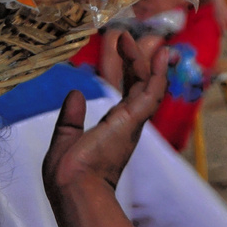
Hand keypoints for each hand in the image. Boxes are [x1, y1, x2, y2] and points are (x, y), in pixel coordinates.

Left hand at [45, 32, 166, 202]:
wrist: (74, 188)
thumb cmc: (69, 174)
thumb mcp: (65, 139)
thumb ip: (71, 118)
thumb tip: (75, 94)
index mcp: (111, 129)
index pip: (121, 94)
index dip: (122, 72)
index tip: (118, 51)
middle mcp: (126, 125)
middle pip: (137, 86)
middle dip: (135, 61)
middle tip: (128, 38)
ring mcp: (132, 122)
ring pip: (147, 85)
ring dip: (145, 61)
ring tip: (142, 39)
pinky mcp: (133, 121)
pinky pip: (151, 92)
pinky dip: (157, 73)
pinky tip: (160, 56)